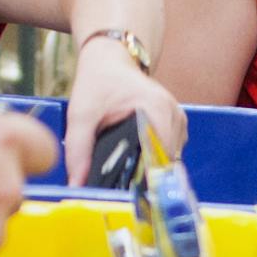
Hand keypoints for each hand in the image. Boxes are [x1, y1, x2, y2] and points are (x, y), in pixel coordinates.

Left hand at [65, 40, 186, 184]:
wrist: (110, 60)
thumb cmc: (98, 83)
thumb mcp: (81, 116)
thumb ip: (78, 152)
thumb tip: (77, 186)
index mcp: (157, 109)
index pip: (160, 157)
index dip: (147, 180)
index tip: (130, 195)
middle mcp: (174, 114)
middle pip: (166, 162)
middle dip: (147, 178)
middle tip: (124, 190)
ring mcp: (178, 119)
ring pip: (170, 160)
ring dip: (151, 170)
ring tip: (128, 176)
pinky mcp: (176, 123)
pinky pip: (170, 151)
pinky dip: (154, 159)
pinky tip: (137, 160)